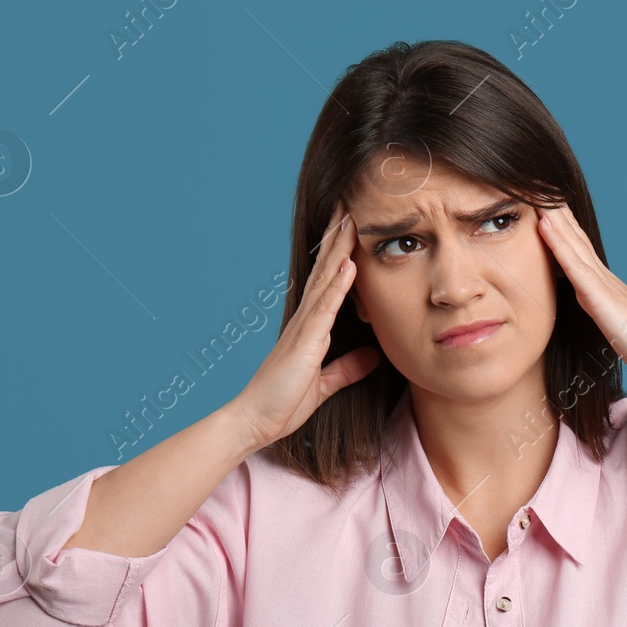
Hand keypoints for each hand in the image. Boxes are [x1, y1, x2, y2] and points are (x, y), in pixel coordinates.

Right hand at [230, 201, 380, 451]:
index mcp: (310, 328)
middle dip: (338, 238)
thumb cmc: (281, 404)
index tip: (351, 227)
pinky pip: (324, 309)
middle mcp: (305, 321)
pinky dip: (337, 285)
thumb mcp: (324, 384)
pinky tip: (348, 264)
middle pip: (325, 270)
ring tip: (350, 219)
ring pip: (325, 280)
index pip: (328, 283)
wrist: (254, 421)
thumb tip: (373, 356)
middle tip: (348, 205)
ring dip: (339, 249)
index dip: (339, 254)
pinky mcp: (304, 342)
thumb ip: (347, 368)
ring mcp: (303, 328)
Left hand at [536, 202, 626, 390]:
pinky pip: (574, 265)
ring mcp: (602, 284)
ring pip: (572, 243)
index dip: (562, 228)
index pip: (579, 250)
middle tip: (538, 188)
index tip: (545, 207)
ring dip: (553, 218)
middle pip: (575, 238)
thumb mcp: (616, 326)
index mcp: (604, 286)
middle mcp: (603, 278)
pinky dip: (558, 243)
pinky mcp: (600, 296)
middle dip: (556, 214)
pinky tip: (545, 225)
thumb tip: (590, 305)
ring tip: (537, 194)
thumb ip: (603, 312)